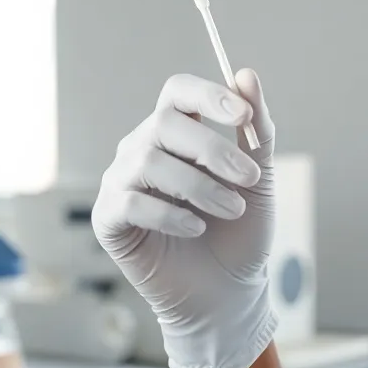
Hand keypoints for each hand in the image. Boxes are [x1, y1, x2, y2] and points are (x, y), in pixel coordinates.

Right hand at [92, 69, 277, 367]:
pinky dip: (170, 214)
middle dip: (214, 149)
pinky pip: (131, 201)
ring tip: (232, 210)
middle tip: (252, 179)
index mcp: (178, 132)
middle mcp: (143, 148)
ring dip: (199, 185)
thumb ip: (256, 131)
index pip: (178, 91)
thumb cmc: (240, 233)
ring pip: (149, 160)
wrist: (227, 293)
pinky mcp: (109, 219)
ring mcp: (122, 182)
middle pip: (165, 123)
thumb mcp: (258, 180)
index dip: (207, 94)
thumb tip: (247, 74)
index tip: (242, 115)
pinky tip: (197, 230)